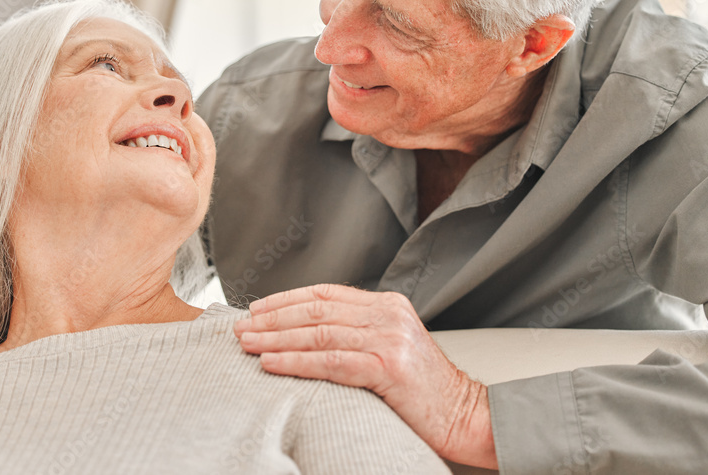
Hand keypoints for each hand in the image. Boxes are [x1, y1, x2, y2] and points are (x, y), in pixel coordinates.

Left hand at [233, 284, 496, 468]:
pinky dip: (295, 361)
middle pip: (316, 311)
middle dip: (273, 318)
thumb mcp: (393, 347)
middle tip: (242, 327)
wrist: (466, 415)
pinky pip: (330, 362)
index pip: (325, 294)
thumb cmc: (423, 390)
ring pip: (317, 334)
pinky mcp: (388, 367)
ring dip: (275, 338)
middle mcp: (388, 314)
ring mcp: (389, 339)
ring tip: (247, 343)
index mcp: (387, 305)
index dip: (286, 299)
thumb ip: (359, 332)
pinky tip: (271, 363)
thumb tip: (306, 332)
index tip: (257, 308)